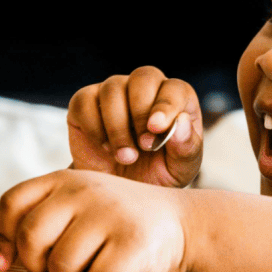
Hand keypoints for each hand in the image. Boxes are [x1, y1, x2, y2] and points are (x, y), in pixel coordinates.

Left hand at [0, 170, 190, 271]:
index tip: (20, 261)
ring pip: (62, 265)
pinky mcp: (135, 242)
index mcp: (64, 179)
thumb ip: (26, 226)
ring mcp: (111, 213)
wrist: (184, 228)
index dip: (9, 238)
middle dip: (39, 267)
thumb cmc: (117, 226)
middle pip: (32, 238)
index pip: (14, 204)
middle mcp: (85, 189)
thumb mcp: (73, 215)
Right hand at [67, 66, 202, 187]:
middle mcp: (144, 90)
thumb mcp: (179, 170)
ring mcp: (112, 94)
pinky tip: (105, 148)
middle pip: (143, 77)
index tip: (157, 128)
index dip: (166, 104)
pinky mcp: (84, 104)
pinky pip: (84, 101)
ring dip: (118, 126)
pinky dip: (94, 127)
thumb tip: (182, 122)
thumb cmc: (156, 176)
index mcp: (175, 102)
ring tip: (126, 157)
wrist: (119, 194)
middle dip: (142, 112)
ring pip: (112, 88)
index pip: (174, 88)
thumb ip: (186, 147)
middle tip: (144, 146)